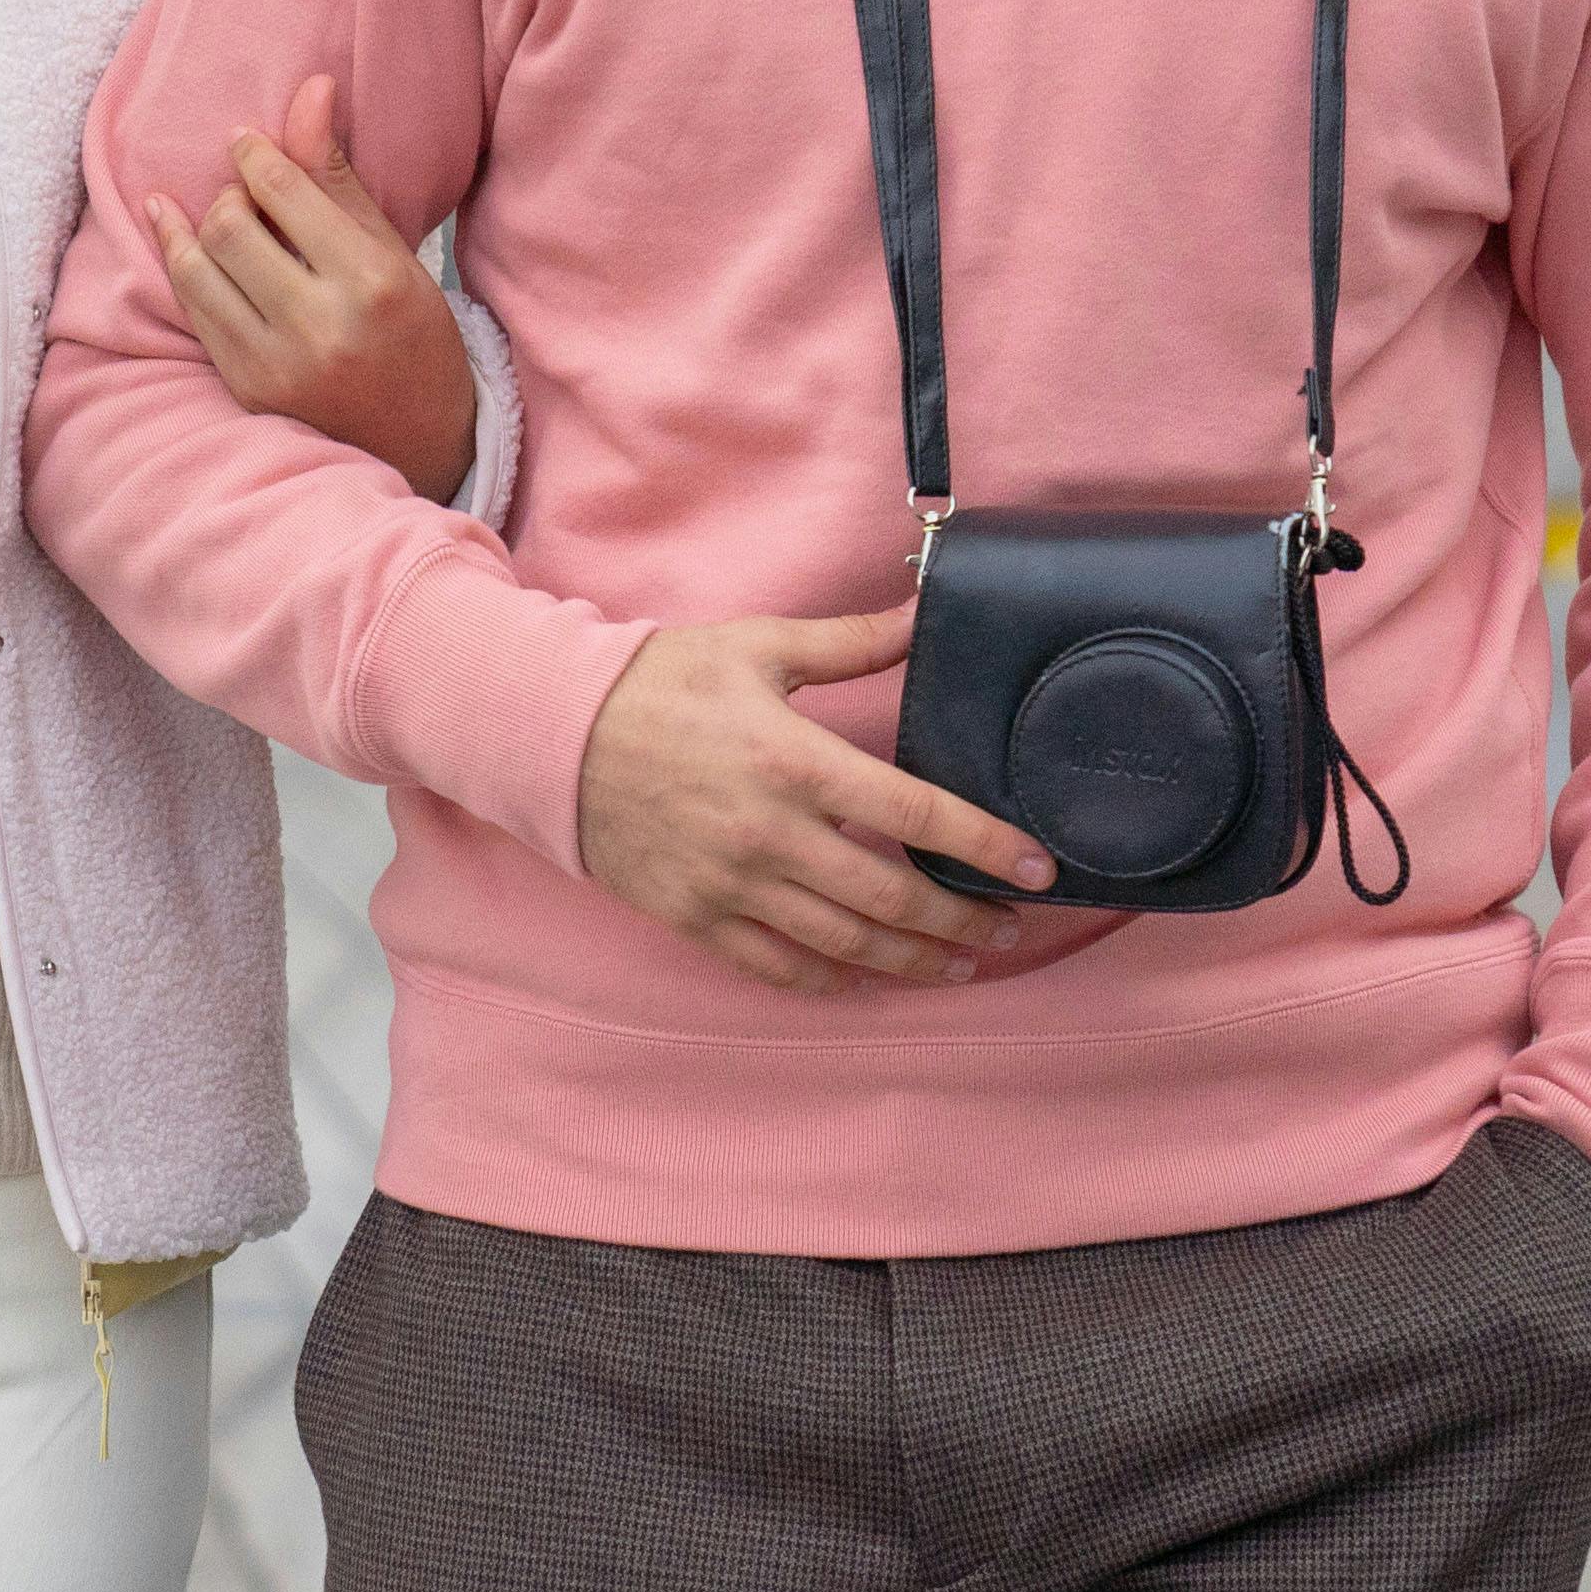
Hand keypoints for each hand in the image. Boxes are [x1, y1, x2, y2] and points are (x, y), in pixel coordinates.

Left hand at [157, 74, 479, 504]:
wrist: (417, 443)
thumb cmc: (412, 336)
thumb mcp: (391, 253)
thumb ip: (338, 177)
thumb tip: (310, 89)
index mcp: (371, 283)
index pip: (283, 191)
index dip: (253, 154)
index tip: (246, 142)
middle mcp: (321, 326)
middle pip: (230, 224)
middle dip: (229, 194)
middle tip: (244, 191)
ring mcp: (277, 365)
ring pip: (199, 267)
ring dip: (197, 227)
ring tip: (217, 214)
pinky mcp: (245, 390)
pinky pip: (194, 310)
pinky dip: (181, 265)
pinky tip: (175, 236)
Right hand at [574, 607, 1049, 994]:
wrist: (552, 734)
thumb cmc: (658, 682)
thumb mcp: (757, 646)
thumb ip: (851, 641)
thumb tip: (925, 610)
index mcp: (797, 762)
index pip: (918, 818)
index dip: (987, 848)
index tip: (1038, 869)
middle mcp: (772, 835)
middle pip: (893, 900)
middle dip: (962, 923)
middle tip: (1006, 930)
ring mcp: (733, 886)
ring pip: (846, 944)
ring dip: (912, 962)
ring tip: (957, 965)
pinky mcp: (698, 918)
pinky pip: (778, 968)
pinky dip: (832, 981)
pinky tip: (867, 980)